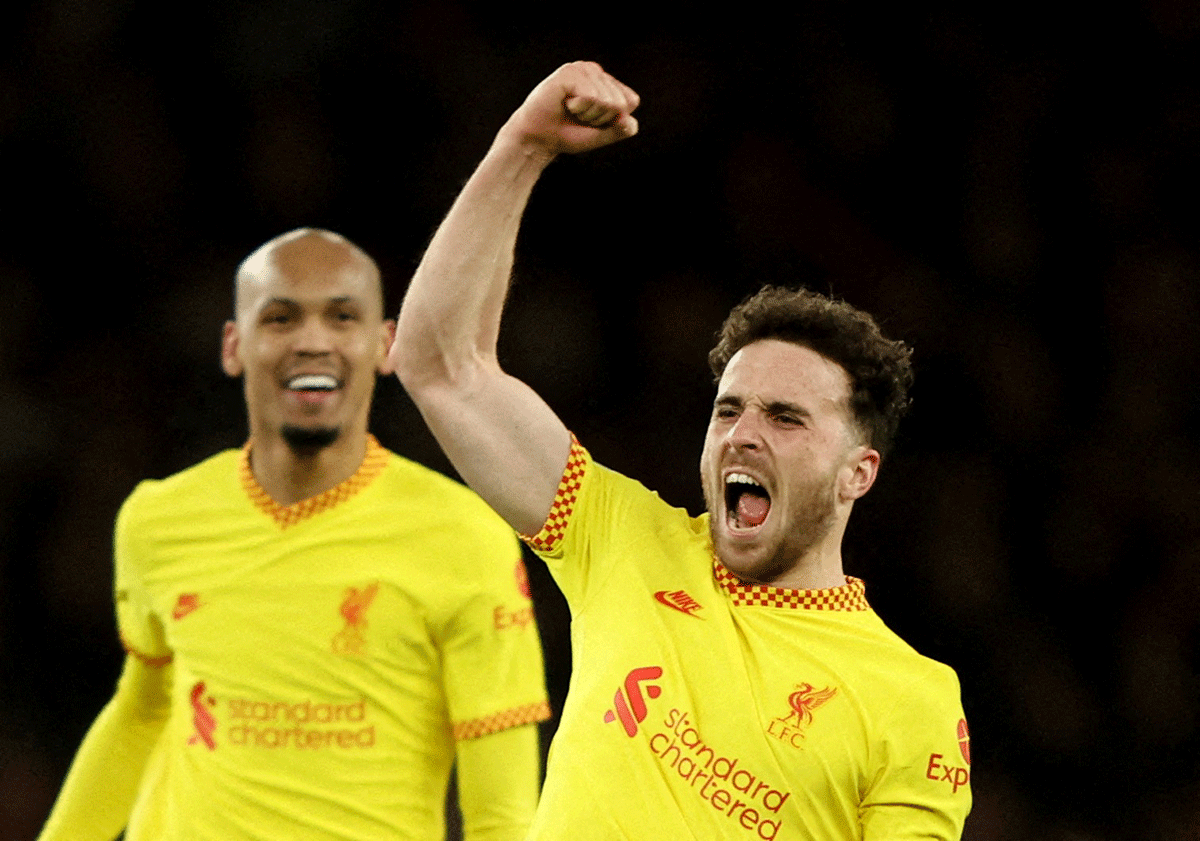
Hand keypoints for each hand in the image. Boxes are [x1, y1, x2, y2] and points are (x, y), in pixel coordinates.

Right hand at [496, 61, 639, 158]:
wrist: (538, 139)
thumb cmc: (568, 134)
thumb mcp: (601, 135)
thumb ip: (620, 129)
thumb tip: (629, 120)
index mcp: (607, 83)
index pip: (631, 101)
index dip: (613, 120)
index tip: (591, 121)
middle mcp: (597, 72)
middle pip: (619, 103)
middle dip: (600, 118)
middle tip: (578, 117)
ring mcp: (583, 69)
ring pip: (606, 100)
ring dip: (588, 114)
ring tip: (571, 110)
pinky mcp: (570, 72)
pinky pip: (590, 96)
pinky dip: (579, 107)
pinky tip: (565, 103)